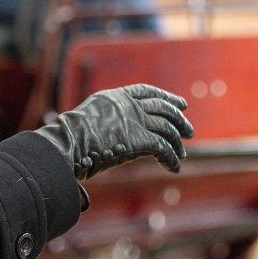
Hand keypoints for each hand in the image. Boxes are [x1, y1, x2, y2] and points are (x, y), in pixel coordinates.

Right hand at [35, 84, 194, 179]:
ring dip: (177, 142)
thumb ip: (105, 121)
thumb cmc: (70, 137)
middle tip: (188, 130)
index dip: (166, 97)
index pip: (147, 91)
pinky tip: (174, 167)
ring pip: (166, 128)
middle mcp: (129, 105)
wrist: (69, 142)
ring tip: (183, 154)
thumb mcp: (89, 120)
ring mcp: (136, 120)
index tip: (181, 103)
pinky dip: (171, 158)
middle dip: (179, 119)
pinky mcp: (140, 138)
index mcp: (116, 96)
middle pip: (163, 108)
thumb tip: (111, 134)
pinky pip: (163, 148)